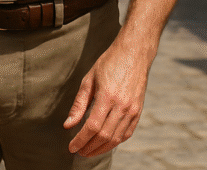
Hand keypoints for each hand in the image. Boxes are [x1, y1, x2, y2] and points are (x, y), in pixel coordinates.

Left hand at [63, 41, 150, 156]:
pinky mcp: (138, 111)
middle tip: (79, 151)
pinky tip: (105, 143)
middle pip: (104, 136)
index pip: (92, 127)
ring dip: (101, 148)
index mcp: (107, 96)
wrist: (134, 54)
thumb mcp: (89, 80)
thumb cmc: (109, 64)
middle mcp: (122, 105)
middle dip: (89, 147)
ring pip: (116, 138)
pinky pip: (127, 133)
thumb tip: (68, 125)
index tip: (71, 147)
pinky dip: (115, 142)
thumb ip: (79, 104)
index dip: (80, 140)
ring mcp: (132, 109)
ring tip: (89, 150)